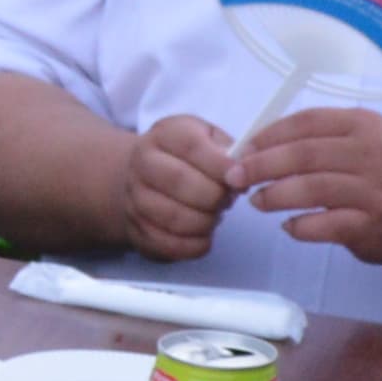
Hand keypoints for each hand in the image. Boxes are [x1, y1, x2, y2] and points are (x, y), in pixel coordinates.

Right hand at [116, 112, 241, 261]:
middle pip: (179, 181)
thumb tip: (246, 169)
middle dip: (214, 196)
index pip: (191, 146)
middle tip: (227, 200)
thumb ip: (229, 150)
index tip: (241, 177)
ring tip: (216, 215)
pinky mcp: (137, 229)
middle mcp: (142, 163)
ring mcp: (135, 198)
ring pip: (174, 217)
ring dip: (206, 222)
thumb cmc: (188, 157)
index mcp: (164, 135)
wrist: (146, 177)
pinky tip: (205, 235)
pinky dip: (195, 245)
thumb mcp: (208, 138)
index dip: (220, 164)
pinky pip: (169, 244)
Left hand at [230, 103, 381, 264]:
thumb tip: (262, 146)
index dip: (267, 135)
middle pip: (302, 154)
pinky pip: (325, 225)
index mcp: (362, 124)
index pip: (305, 123)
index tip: (242, 149)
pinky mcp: (372, 224)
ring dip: (274, 195)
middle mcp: (369, 153)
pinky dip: (300, 226)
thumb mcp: (368, 136)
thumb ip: (325, 137)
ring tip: (257, 201)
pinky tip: (289, 226)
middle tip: (235, 176)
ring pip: (310, 188)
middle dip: (260, 165)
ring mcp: (372, 190)